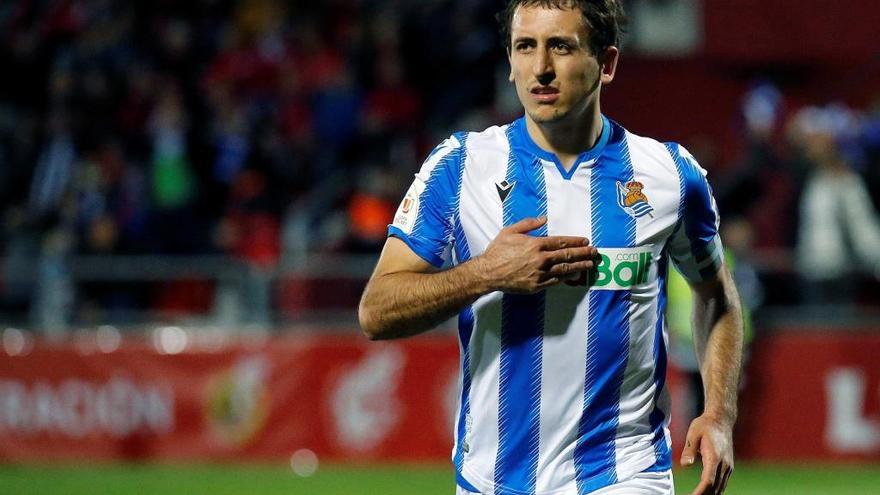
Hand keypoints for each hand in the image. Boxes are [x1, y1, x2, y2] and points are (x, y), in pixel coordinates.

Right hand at [476, 217, 597, 293]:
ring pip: (565, 269)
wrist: (488, 273)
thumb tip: (544, 218)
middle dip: (583, 253)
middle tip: (594, 252)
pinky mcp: (537, 285)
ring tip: (590, 264)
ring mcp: (540, 273)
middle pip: (567, 256)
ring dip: (579, 266)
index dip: (575, 242)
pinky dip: (567, 277)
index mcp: (536, 244)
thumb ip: (528, 224)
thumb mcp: (510, 231)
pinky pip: (556, 281)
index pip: (561, 242)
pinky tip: (574, 275)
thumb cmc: (497, 251)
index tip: (586, 241)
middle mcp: (541, 259)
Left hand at [681, 415, 734, 494]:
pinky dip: (714, 490)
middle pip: (714, 488)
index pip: (708, 481)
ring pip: (720, 487)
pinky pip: (722, 483)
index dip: (700, 492)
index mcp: (714, 457)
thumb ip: (689, 450)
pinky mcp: (728, 467)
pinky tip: (706, 493)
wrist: (721, 420)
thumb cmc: (705, 425)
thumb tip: (685, 464)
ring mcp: (728, 466)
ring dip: (709, 494)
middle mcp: (724, 464)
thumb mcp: (693, 433)